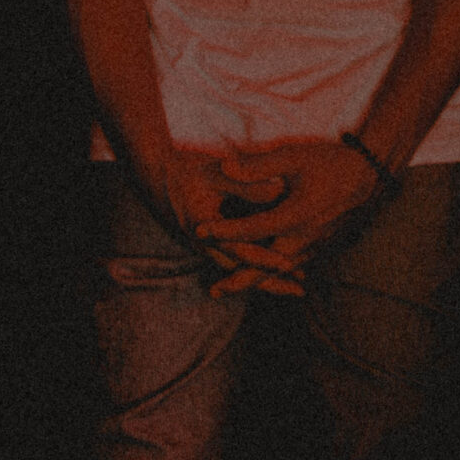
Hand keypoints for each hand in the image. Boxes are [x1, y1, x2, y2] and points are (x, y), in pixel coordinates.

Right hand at [140, 148, 305, 296]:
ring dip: (267, 278)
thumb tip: (279, 192)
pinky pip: (237, 261)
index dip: (263, 258)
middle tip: (301, 289)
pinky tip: (282, 269)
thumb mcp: (218, 172)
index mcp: (204, 228)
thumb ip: (247, 183)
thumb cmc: (188, 170)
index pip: (238, 250)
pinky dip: (259, 267)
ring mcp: (208, 247)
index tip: (287, 264)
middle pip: (241, 271)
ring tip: (298, 286)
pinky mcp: (212, 245)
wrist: (158, 175)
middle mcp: (205, 244)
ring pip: (240, 270)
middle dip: (271, 281)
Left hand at [193, 138, 384, 291]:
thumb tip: (225, 164)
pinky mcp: (321, 246)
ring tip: (233, 288)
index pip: (251, 230)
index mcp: (293, 216)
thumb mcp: (292, 156)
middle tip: (214, 291)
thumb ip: (257, 165)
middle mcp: (303, 238)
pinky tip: (268, 279)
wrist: (367, 174)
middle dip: (239, 280)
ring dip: (256, 281)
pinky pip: (295, 267)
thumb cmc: (328, 162)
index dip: (224, 232)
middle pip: (265, 268)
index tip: (200, 231)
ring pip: (280, 272)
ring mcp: (314, 246)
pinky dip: (277, 276)